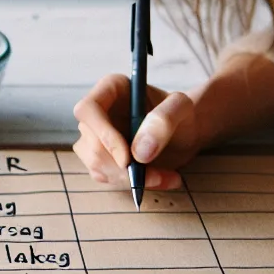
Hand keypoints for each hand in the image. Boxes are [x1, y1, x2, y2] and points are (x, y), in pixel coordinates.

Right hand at [70, 74, 198, 190]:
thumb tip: (139, 152)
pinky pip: (106, 176)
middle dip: (122, 167)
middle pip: (91, 143)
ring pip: (96, 164)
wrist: (185, 132)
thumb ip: (164, 121)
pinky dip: (132, 184)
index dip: (103, 135)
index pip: (88, 109)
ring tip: (165, 177)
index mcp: (111, 88)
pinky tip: (157, 179)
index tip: (127, 159)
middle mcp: (97, 112)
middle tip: (156, 176)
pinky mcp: (101, 157)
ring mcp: (96, 136)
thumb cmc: (182, 113)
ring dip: (130, 179)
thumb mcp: (182, 108)